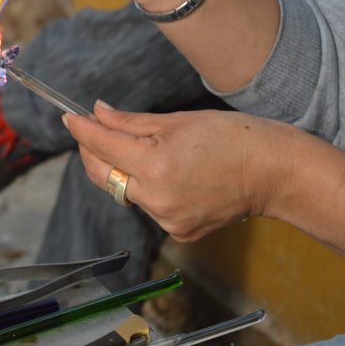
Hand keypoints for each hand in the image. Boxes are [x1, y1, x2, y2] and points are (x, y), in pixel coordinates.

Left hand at [62, 101, 290, 241]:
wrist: (275, 173)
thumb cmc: (233, 137)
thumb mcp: (178, 121)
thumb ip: (130, 123)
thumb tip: (97, 114)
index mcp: (155, 165)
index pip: (102, 146)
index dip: (82, 130)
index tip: (69, 118)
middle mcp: (156, 198)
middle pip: (103, 175)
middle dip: (92, 152)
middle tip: (91, 131)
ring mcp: (167, 219)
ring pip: (125, 191)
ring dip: (123, 170)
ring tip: (143, 149)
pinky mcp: (178, 231)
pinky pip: (148, 206)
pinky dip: (148, 188)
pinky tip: (169, 174)